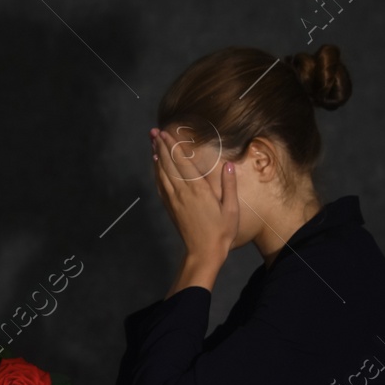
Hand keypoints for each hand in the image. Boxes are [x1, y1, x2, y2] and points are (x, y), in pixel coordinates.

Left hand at [151, 127, 236, 293]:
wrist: (203, 252)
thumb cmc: (221, 232)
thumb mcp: (231, 209)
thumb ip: (229, 186)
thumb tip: (228, 165)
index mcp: (198, 189)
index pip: (182, 162)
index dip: (173, 146)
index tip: (166, 133)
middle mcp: (183, 192)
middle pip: (168, 164)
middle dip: (161, 146)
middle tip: (154, 132)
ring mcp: (174, 200)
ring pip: (162, 173)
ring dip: (157, 156)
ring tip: (153, 142)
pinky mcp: (170, 207)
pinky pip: (160, 185)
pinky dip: (156, 172)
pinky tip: (155, 165)